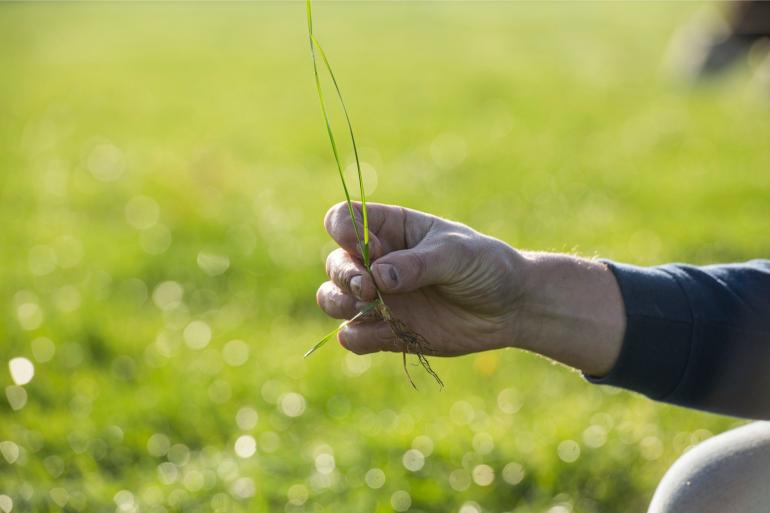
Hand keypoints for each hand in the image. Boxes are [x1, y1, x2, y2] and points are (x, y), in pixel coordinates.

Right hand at [316, 202, 526, 355]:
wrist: (511, 308)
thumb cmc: (486, 266)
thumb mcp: (457, 255)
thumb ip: (417, 264)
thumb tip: (378, 276)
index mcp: (391, 228)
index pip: (344, 219)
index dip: (344, 231)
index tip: (369, 248)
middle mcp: (376, 262)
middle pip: (335, 262)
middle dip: (345, 274)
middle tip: (370, 288)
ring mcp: (379, 298)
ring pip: (333, 298)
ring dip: (339, 303)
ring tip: (368, 307)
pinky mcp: (386, 332)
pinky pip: (353, 337)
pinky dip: (355, 337)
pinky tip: (380, 333)